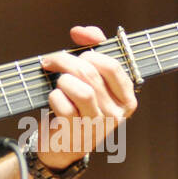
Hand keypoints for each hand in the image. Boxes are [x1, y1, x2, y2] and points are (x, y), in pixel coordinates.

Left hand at [37, 26, 136, 168]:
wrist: (62, 147)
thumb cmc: (77, 108)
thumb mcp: (91, 80)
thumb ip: (92, 49)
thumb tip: (80, 31)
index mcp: (126, 99)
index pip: (113, 66)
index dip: (91, 51)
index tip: (75, 50)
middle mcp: (116, 114)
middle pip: (91, 74)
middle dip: (66, 60)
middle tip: (51, 61)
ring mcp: (97, 125)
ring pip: (82, 89)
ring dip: (62, 79)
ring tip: (57, 82)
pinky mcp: (76, 133)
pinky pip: (64, 105)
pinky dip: (54, 96)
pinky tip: (53, 99)